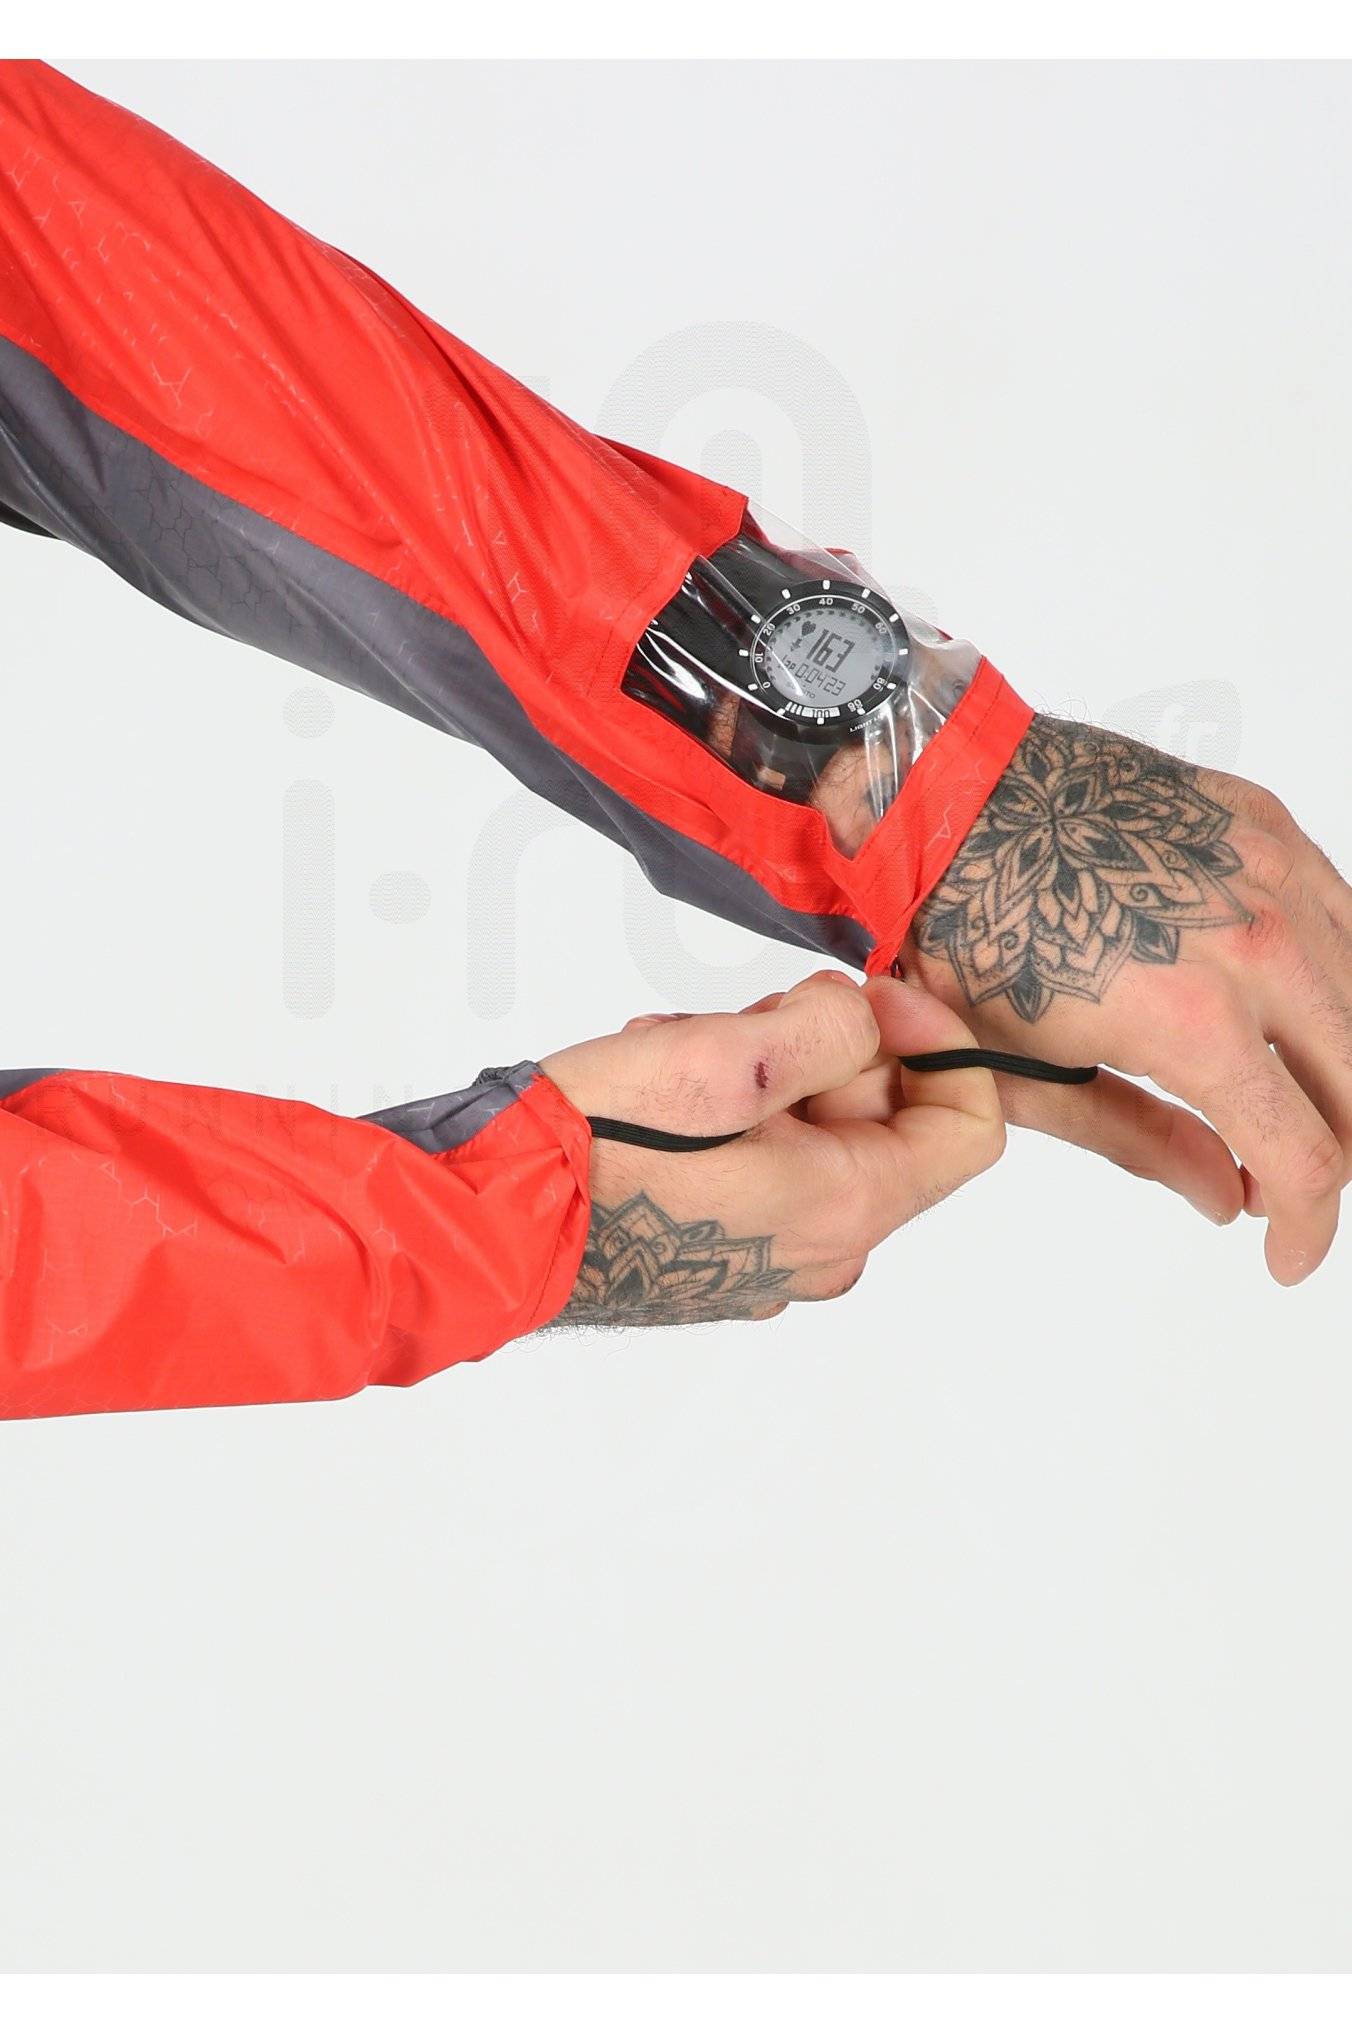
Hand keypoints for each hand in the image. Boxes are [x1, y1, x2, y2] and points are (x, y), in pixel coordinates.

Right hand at [540, 970, 1004, 1325]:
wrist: (496, 1220)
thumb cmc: (599, 1147)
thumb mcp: (727, 1059)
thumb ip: (828, 1029)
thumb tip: (860, 1018)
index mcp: (845, 1208)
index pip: (968, 1128)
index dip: (938, 1040)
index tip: (874, 992)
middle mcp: (822, 1249)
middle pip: (883, 1120)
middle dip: (828, 1045)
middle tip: (746, 1013)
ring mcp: (771, 1259)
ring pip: (816, 1132)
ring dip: (766, 1069)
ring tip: (682, 1045)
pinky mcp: (723, 1253)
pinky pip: (767, 1163)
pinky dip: (733, 1111)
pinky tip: (664, 1087)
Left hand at [903, 714, 1351, 1283]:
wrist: (941, 804)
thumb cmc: (964, 935)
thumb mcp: (1032, 1070)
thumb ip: (1144, 1141)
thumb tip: (1229, 1198)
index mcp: (1195, 1023)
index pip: (1307, 1160)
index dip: (1308, 1227)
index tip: (1286, 1254)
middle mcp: (1257, 946)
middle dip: (1332, 1156)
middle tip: (1283, 1180)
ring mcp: (1272, 877)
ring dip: (1336, 1070)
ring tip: (1277, 1099)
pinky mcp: (1268, 828)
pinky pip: (1345, 922)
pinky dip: (1331, 983)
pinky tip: (1283, 1012)